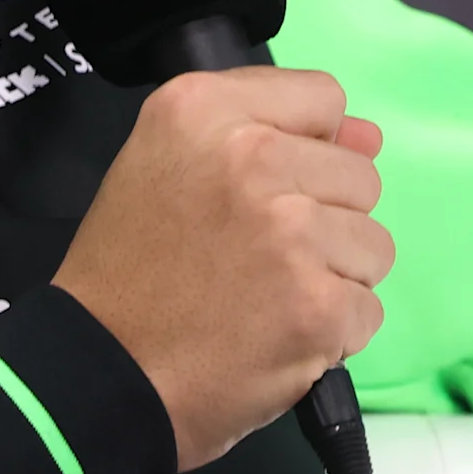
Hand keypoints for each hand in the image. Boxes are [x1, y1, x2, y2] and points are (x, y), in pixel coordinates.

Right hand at [52, 67, 393, 470]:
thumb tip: (367, 136)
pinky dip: (332, 333)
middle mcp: (253, 157)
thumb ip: (268, 131)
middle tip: (257, 256)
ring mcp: (291, 233)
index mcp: (204, 109)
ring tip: (266, 298)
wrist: (99, 374)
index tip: (269, 188)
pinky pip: (367, 308)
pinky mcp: (318, 306)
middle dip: (324, 218)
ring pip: (373, 244)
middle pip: (359, 175)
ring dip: (333, 277)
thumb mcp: (167, 166)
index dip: (308, 147)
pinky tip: (277, 336)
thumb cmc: (129, 270)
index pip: (323, 99)